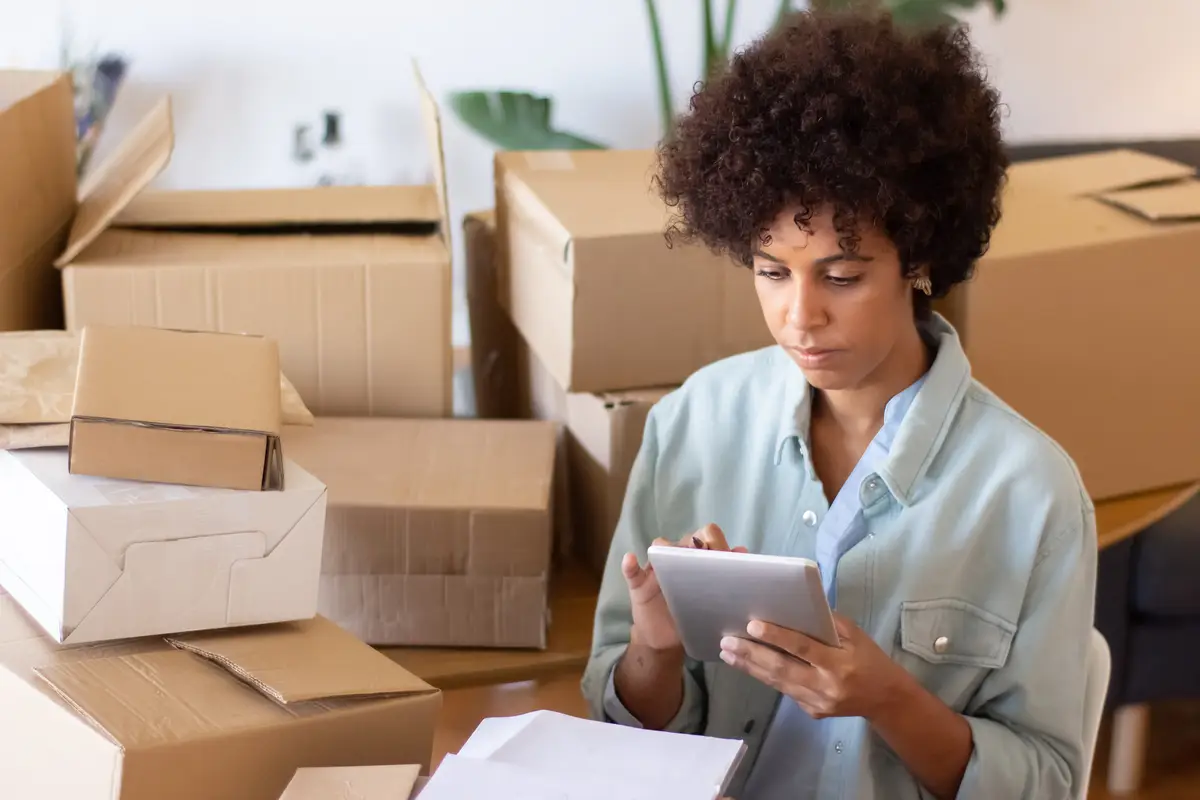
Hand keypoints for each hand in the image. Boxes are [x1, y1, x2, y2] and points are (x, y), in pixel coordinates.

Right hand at [624, 523, 747, 651]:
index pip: (706, 538)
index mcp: (696, 560)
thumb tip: (743, 551)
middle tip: (707, 553)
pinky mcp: (638, 584)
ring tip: (673, 555)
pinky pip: (631, 571)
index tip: (728, 554)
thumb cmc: (693, 615)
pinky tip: (630, 559)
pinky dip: (630, 565)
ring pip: (659, 548)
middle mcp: (676, 559)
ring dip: (666, 548)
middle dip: (698, 541)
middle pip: (685, 539)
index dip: (717, 541)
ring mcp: (655, 570)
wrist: (666, 640)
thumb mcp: (713, 601)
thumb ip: (726, 579)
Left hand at [718, 612, 908, 719]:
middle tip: (727, 641)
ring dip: (750, 667)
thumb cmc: (869, 658)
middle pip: (782, 669)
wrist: (885, 699)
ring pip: (778, 683)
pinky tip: (748, 665)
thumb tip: (793, 606)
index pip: (803, 648)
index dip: (777, 637)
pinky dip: (765, 677)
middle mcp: (827, 686)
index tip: (752, 626)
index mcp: (840, 664)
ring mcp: (818, 703)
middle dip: (752, 654)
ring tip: (729, 653)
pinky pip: (785, 691)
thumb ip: (826, 622)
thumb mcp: (855, 635)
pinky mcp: (812, 712)